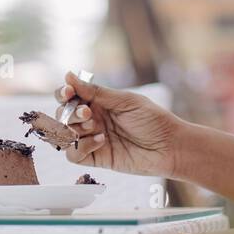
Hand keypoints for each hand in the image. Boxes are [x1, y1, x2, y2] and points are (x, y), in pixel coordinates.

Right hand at [53, 70, 182, 178]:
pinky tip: (100, 141)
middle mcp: (92, 119)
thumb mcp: (125, 101)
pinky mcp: (96, 158)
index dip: (64, 93)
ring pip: (64, 135)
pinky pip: (74, 155)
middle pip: (63, 115)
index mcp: (98, 102)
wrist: (169, 147)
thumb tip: (68, 75)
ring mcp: (92, 139)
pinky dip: (81, 147)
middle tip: (87, 113)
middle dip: (70, 112)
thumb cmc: (153, 120)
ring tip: (94, 126)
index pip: (70, 96)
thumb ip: (96, 92)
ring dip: (73, 128)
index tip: (68, 92)